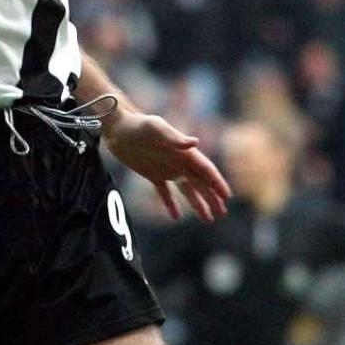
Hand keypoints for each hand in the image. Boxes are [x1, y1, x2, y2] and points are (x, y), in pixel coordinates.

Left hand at [105, 112, 230, 223]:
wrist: (117, 127)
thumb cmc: (138, 125)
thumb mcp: (155, 128)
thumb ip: (174, 137)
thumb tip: (196, 143)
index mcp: (184, 152)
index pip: (206, 169)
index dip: (217, 182)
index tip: (227, 196)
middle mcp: (179, 161)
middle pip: (201, 182)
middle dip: (212, 197)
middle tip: (222, 213)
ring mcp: (166, 168)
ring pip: (187, 189)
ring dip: (198, 203)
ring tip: (208, 219)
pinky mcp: (152, 174)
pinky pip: (164, 193)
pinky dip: (171, 204)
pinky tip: (176, 216)